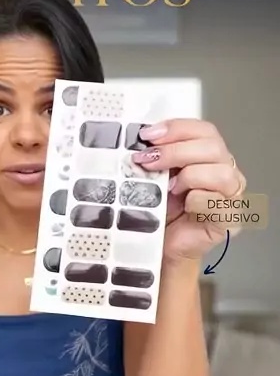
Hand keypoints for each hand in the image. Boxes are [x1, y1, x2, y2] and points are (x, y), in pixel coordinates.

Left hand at [132, 119, 246, 263]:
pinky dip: (195, 201)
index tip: (148, 135)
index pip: (204, 130)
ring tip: (169, 189)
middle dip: (175, 151)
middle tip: (148, 161)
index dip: (177, 129)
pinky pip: (217, 203)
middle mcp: (225, 171)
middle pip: (212, 147)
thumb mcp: (157, 175)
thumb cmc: (162, 211)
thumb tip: (143, 141)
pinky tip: (183, 206)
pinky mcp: (229, 220)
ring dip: (189, 177)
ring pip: (221, 173)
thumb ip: (158, 155)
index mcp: (210, 156)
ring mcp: (231, 196)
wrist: (162, 246)